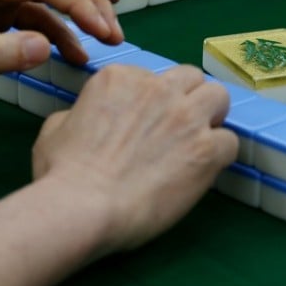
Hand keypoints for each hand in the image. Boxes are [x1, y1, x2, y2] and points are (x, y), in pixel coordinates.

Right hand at [31, 64, 237, 252]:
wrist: (82, 207)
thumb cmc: (61, 174)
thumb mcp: (56, 130)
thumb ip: (80, 113)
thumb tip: (84, 118)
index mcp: (121, 78)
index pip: (152, 78)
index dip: (152, 103)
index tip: (145, 126)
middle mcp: (158, 88)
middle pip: (191, 78)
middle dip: (188, 99)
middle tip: (178, 129)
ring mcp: (186, 116)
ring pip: (219, 97)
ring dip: (212, 117)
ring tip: (198, 143)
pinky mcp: (206, 148)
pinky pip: (230, 141)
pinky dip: (220, 155)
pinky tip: (203, 171)